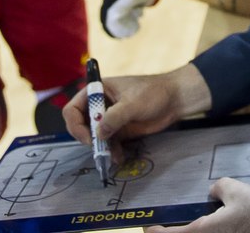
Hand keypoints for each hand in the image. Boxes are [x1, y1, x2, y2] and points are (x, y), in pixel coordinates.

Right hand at [63, 65, 211, 148]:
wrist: (176, 100)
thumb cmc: (154, 93)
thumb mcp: (133, 103)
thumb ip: (114, 117)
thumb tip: (98, 133)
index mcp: (97, 91)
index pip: (73, 108)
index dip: (75, 124)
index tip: (88, 137)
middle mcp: (100, 105)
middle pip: (80, 125)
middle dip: (88, 139)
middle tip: (99, 149)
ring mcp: (109, 118)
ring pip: (95, 138)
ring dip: (101, 149)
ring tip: (112, 157)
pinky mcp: (119, 130)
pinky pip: (108, 143)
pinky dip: (111, 151)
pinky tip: (119, 157)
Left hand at [144, 178, 249, 232]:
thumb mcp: (238, 190)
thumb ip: (219, 188)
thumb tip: (213, 192)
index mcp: (204, 232)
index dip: (155, 232)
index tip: (148, 226)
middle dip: (176, 231)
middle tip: (170, 222)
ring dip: (195, 230)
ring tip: (195, 218)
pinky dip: (210, 230)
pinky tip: (217, 220)